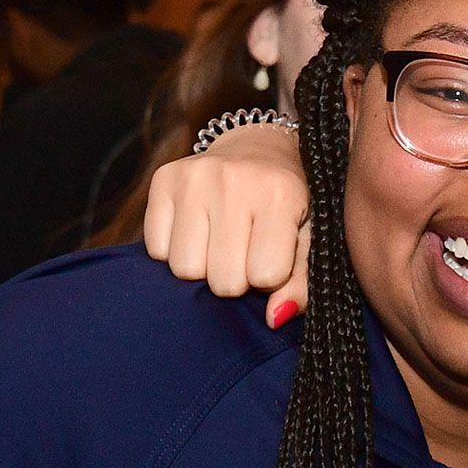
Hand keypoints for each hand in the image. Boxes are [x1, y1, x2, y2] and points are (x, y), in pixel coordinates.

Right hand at [142, 122, 310, 326]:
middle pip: (222, 280)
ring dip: (203, 267)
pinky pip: (157, 250)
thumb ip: (302, 283)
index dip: (269, 277)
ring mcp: (193, 176)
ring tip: (221, 241)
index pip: (264, 276)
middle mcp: (233, 180)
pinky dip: (176, 250)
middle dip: (236, 278)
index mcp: (279, 194)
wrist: (260, 148)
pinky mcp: (163, 179)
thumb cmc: (291, 204)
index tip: (273, 256)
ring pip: (185, 269)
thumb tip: (274, 318)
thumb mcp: (310, 239)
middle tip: (246, 251)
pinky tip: (198, 229)